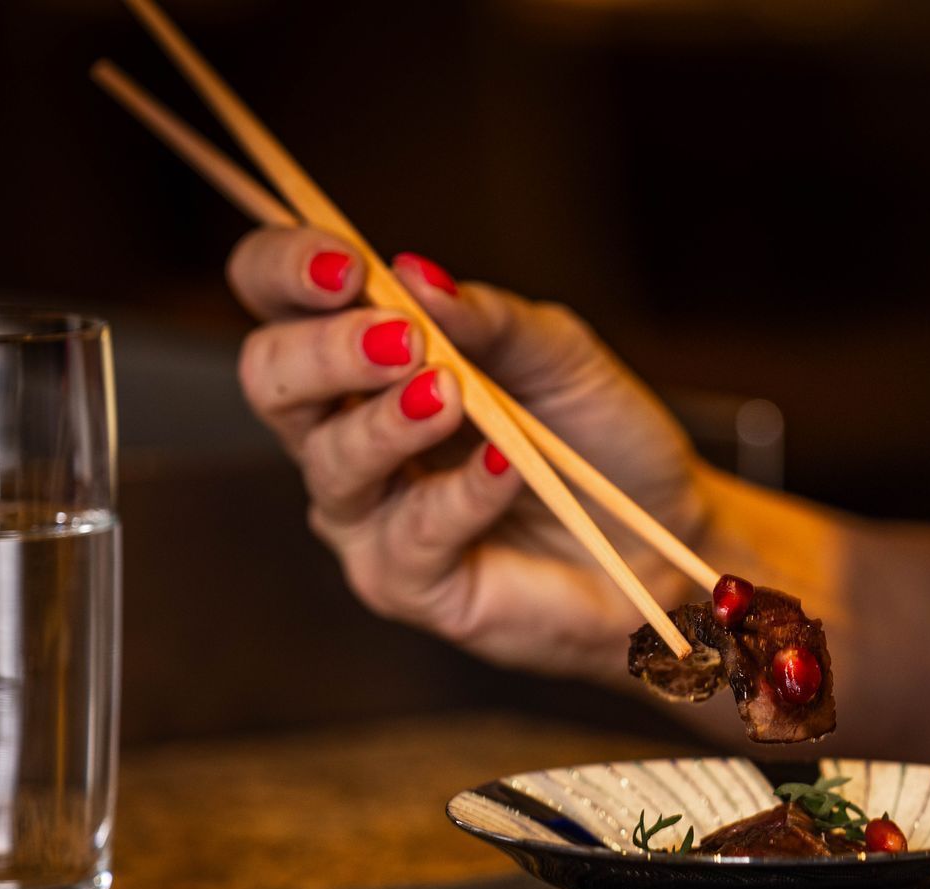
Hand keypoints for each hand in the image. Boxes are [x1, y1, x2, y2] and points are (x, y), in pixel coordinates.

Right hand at [228, 231, 708, 678]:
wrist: (659, 538)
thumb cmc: (597, 440)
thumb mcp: (558, 354)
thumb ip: (487, 318)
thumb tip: (415, 274)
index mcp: (365, 361)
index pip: (278, 302)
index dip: (284, 269)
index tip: (343, 265)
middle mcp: (344, 433)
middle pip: (270, 379)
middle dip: (325, 350)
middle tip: (398, 339)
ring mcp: (366, 514)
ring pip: (331, 462)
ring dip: (389, 422)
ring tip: (453, 396)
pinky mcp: (404, 583)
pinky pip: (411, 534)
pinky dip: (461, 494)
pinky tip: (505, 466)